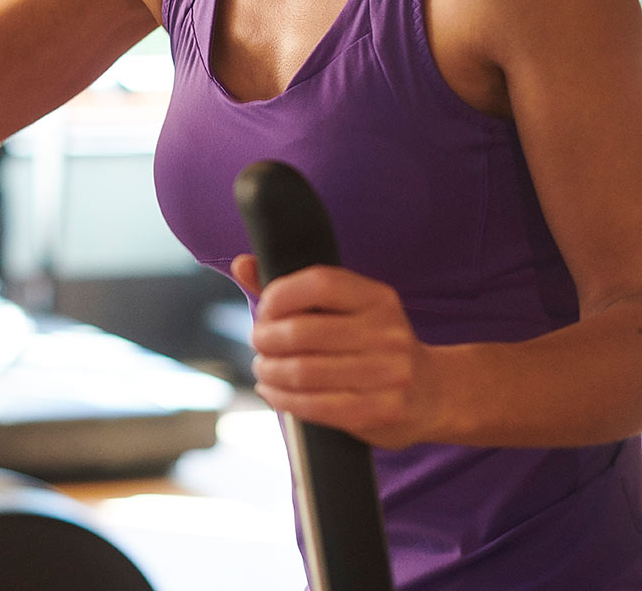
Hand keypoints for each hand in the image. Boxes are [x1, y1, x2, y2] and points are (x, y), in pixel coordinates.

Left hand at [231, 254, 440, 449]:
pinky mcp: (381, 410)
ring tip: (262, 369)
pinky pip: (318, 406)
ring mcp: (389, 373)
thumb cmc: (372, 342)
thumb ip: (293, 289)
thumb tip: (242, 264)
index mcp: (377, 297)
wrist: (433, 393)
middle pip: (304, 332)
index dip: (280, 295)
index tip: (264, 309)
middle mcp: (387, 331)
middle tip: (258, 344)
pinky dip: (284, 399)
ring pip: (305, 372)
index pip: (319, 284)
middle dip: (267, 338)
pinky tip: (273, 393)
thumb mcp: (345, 308)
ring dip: (270, 372)